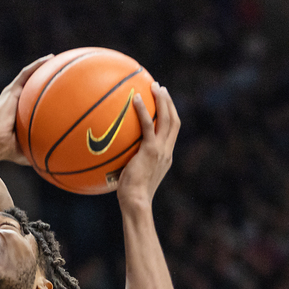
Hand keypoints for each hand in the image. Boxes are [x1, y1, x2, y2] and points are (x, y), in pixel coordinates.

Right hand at [0, 55, 51, 163]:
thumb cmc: (7, 150)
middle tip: (61, 72)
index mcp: (19, 112)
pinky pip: (26, 74)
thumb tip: (52, 162)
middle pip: (32, 85)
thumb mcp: (27, 151)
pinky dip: (37, 65)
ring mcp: (12, 94)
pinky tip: (49, 59)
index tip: (60, 91)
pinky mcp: (10, 91)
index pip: (33, 100)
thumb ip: (38, 152)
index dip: (45, 95)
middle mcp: (15, 101)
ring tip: (57, 60)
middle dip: (45, 77)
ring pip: (29, 75)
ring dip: (42, 66)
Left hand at [115, 82, 180, 205]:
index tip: (163, 103)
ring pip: (168, 119)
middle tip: (160, 88)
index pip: (172, 132)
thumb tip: (114, 157)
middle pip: (174, 121)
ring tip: (154, 86)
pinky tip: (135, 98)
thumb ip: (130, 163)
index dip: (170, 115)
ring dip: (162, 100)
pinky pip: (149, 125)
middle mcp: (167, 151)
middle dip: (169, 102)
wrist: (136, 202)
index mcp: (165, 157)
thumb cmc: (130, 195)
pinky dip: (144, 110)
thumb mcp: (133, 176)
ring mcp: (161, 150)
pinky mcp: (151, 150)